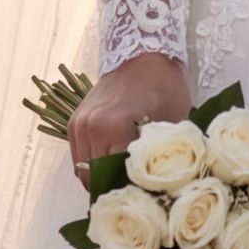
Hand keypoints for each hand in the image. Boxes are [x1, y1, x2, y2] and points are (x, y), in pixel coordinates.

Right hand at [69, 54, 190, 188]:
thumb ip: (162, 156)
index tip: (142, 195)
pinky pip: (77, 158)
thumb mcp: (174, 123)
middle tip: (131, 190)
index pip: (117, 179)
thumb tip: (161, 188)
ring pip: (83, 172)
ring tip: (120, 177)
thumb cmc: (165, 87)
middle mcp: (93, 127)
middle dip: (113, 188)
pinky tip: (109, 161)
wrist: (143, 54)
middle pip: (97, 180)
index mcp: (118, 128)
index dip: (130, 192)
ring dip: (100, 179)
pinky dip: (91, 165)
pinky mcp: (74, 122)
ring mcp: (80, 124)